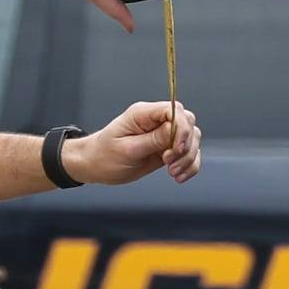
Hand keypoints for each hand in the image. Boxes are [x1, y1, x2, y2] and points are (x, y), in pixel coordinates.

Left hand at [70, 98, 201, 184]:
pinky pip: (189, 153)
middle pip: (188, 123)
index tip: (174, 151)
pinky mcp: (167, 149)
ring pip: (193, 139)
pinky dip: (189, 165)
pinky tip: (178, 177)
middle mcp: (156, 121)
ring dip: (188, 158)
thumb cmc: (104, 156)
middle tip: (169, 163)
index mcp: (144, 114)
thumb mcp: (127, 149)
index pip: (175, 111)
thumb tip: (175, 131)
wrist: (95, 166)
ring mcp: (163, 134)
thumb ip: (153, 139)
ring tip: (173, 173)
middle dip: (186, 146)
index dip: (181, 129)